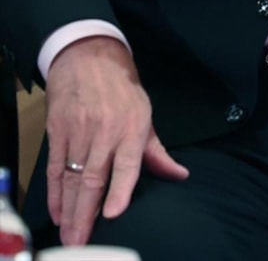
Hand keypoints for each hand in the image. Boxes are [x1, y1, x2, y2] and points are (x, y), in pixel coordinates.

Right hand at [45, 36, 188, 245]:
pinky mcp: (58, 130)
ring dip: (69, 210)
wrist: (88, 57)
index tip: (113, 213)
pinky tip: (56, 212)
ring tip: (69, 236)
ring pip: (73, 177)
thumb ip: (157, 152)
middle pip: (93, 178)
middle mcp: (105, 131)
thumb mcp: (145, 114)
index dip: (119, 189)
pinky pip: (56, 168)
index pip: (126, 163)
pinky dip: (55, 192)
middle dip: (86, 213)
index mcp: (132, 127)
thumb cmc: (122, 89)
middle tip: (80, 243)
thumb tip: (180, 176)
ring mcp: (79, 131)